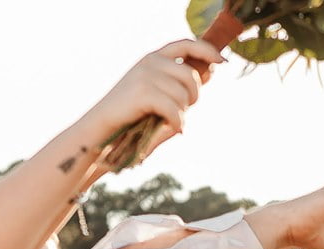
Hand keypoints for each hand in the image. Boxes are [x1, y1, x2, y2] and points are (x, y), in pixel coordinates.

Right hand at [78, 40, 223, 155]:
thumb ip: (182, 83)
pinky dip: (177, 123)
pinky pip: (175, 110)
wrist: (102, 128)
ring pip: (184, 95)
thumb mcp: (160, 93)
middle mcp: (150, 61)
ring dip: (182, 113)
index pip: (186, 44)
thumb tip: (211, 71)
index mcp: (154, 57)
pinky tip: (171, 129)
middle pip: (191, 76)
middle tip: (182, 111)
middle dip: (194, 97)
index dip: (207, 51)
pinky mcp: (143, 92)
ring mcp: (145, 74)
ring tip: (170, 121)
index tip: (221, 62)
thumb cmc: (134, 115)